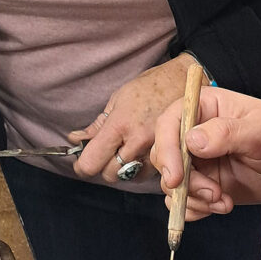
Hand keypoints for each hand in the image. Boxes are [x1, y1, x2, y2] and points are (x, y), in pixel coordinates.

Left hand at [70, 54, 193, 183]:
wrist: (184, 82)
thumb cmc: (150, 87)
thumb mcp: (118, 99)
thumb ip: (97, 125)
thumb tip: (76, 139)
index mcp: (120, 124)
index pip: (92, 161)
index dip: (82, 166)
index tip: (81, 164)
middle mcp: (137, 141)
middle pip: (110, 174)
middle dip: (103, 167)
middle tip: (104, 154)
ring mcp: (155, 151)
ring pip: (129, 177)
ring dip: (123, 169)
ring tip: (125, 151)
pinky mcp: (170, 155)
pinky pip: (148, 174)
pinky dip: (140, 168)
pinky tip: (140, 153)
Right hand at [150, 88, 260, 217]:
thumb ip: (227, 132)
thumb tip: (192, 140)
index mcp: (205, 108)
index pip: (170, 123)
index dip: (168, 149)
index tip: (176, 177)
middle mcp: (195, 133)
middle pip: (165, 156)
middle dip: (184, 181)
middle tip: (212, 193)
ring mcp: (197, 161)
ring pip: (172, 183)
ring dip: (193, 199)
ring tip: (222, 201)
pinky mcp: (202, 184)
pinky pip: (183, 201)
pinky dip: (197, 209)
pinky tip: (222, 205)